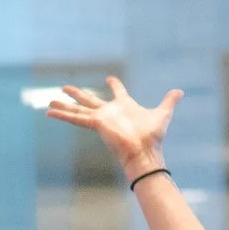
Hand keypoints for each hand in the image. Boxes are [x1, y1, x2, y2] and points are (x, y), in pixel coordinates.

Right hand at [46, 77, 183, 178]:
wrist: (144, 151)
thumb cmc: (152, 136)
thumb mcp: (162, 113)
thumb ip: (169, 101)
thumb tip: (179, 91)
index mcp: (124, 107)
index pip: (118, 92)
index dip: (115, 84)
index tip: (110, 78)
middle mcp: (110, 112)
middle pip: (90, 99)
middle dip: (77, 94)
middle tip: (65, 87)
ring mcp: (100, 118)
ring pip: (78, 109)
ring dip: (63, 105)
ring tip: (48, 101)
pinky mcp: (95, 124)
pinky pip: (76, 118)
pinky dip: (62, 115)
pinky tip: (50, 112)